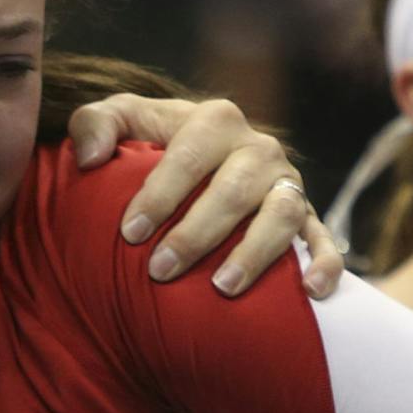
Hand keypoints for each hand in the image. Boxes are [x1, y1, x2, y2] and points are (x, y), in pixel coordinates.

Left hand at [68, 93, 341, 296]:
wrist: (201, 158)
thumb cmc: (153, 143)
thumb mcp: (123, 123)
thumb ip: (95, 123)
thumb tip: (90, 158)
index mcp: (216, 120)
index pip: (189, 156)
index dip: (160, 195)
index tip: (130, 233)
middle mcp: (259, 148)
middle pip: (234, 191)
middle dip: (196, 233)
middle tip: (160, 271)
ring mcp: (287, 183)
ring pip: (281, 215)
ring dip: (254, 253)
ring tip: (221, 288)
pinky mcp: (308, 215)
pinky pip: (322, 239)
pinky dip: (323, 264)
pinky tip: (310, 292)